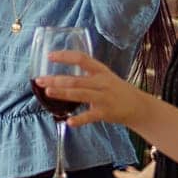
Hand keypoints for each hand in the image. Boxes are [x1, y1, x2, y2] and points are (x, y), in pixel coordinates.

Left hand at [34, 49, 154, 127]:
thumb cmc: (116, 89)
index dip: (65, 56)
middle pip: (75, 79)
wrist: (138, 106)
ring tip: (47, 93)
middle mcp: (101, 82)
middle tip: (38, 80)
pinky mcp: (106, 112)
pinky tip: (68, 121)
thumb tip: (61, 75)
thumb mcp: (104, 76)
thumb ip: (85, 75)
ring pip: (80, 94)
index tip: (49, 56)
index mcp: (100, 70)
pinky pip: (90, 116)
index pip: (81, 58)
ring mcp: (104, 97)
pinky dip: (79, 119)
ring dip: (62, 94)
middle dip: (55, 80)